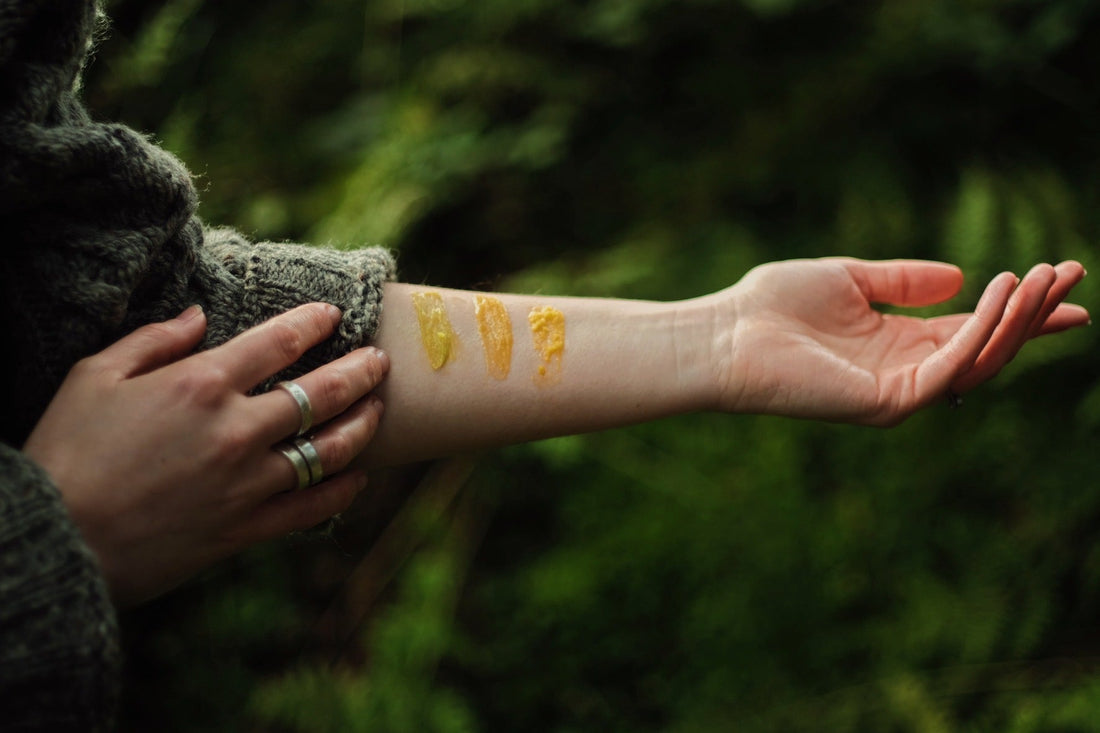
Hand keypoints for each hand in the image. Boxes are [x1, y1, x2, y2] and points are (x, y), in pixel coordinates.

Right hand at [23, 303, 388, 605]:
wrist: (57, 538)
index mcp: (202, 383)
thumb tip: (199, 316)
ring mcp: (249, 482)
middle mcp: (237, 429)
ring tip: (379, 407)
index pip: (279, 341)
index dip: (313, 322)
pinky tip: (360, 477)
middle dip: (359, 370)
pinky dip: (343, 490)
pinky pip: (312, 507)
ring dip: (363, 424)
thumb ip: (154, 340)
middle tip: (379, 359)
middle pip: (322, 392)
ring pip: (330, 448)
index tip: (332, 315)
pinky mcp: (248, 527)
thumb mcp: (94, 376)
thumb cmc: (66, 451)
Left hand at [710, 257, 1087, 425]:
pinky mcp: (886, 402)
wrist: (726, 333)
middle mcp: (904, 372)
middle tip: (1075, 271)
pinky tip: (1000, 293)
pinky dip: (980, 330)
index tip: (1064, 278)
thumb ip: (901, 281)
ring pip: (979, 360)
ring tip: (1044, 275)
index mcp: (895, 345)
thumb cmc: (772, 307)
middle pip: (987, 347)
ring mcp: (898, 392)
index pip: (971, 330)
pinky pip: (950, 367)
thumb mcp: (848, 279)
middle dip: (1034, 313)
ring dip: (1017, 318)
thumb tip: (958, 277)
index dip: (1019, 307)